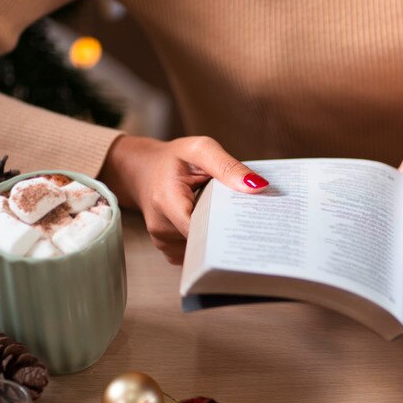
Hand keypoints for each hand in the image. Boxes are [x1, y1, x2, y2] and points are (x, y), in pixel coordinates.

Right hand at [99, 135, 268, 263]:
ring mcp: (164, 242)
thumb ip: (227, 166)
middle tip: (250, 218)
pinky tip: (215, 224)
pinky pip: (197, 253)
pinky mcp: (170, 250)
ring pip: (204, 250)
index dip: (229, 227)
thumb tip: (258, 186)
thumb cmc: (173, 159)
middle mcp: (162, 228)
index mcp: (166, 201)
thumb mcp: (200, 149)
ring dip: (220, 236)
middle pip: (206, 243)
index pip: (204, 229)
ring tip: (227, 215)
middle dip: (229, 232)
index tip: (253, 221)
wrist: (144, 171)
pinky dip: (210, 241)